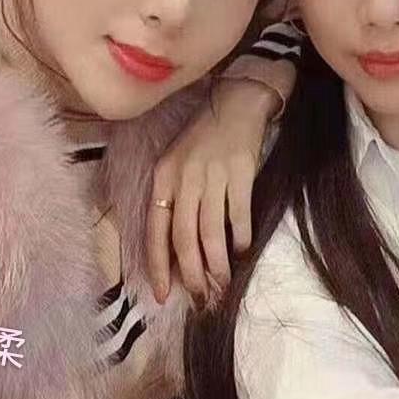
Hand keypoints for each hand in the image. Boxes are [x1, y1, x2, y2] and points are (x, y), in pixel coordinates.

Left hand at [146, 78, 278, 304]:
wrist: (238, 103)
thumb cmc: (204, 137)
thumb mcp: (176, 162)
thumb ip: (172, 200)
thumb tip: (176, 249)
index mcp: (163, 177)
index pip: (155, 231)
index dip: (158, 266)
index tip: (161, 294)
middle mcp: (184, 177)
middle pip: (184, 238)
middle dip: (192, 274)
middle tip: (201, 296)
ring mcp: (213, 174)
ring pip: (210, 233)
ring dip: (217, 264)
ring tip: (223, 282)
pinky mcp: (241, 172)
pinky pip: (238, 215)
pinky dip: (240, 238)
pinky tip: (242, 250)